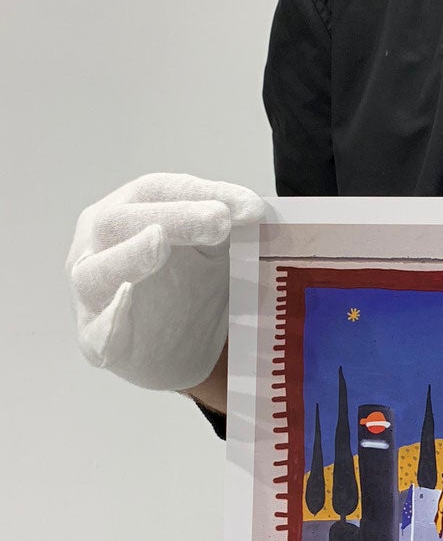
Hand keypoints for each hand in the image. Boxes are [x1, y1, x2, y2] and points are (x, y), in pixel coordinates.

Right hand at [67, 172, 266, 391]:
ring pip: (97, 271)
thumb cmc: (190, 286)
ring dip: (130, 255)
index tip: (253, 208)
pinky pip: (97, 330)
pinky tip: (126, 300)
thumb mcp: (212, 250)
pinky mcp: (94, 339)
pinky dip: (111, 317)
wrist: (180, 349)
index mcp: (127, 212)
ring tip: (158, 240)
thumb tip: (254, 210)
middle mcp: (97, 246)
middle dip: (174, 216)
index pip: (157, 191)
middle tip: (220, 218)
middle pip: (121, 221)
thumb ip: (226, 228)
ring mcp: (90, 293)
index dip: (202, 193)